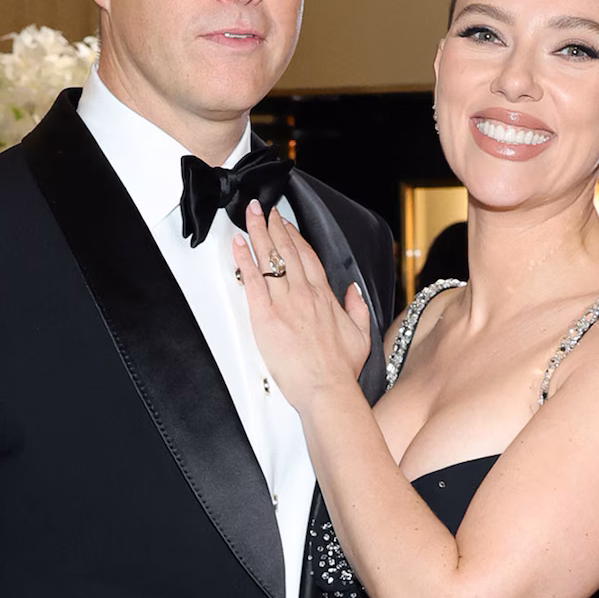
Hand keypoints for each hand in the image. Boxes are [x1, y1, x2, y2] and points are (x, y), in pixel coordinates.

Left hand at [234, 199, 371, 413]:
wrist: (328, 388)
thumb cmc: (341, 369)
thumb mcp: (361, 334)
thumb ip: (357, 308)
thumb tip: (353, 290)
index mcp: (325, 297)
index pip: (308, 257)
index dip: (295, 237)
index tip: (287, 224)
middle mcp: (305, 293)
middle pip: (287, 250)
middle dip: (274, 226)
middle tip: (264, 209)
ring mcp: (285, 303)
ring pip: (270, 259)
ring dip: (258, 234)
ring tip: (250, 215)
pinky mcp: (266, 316)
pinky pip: (253, 281)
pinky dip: (244, 260)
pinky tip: (238, 244)